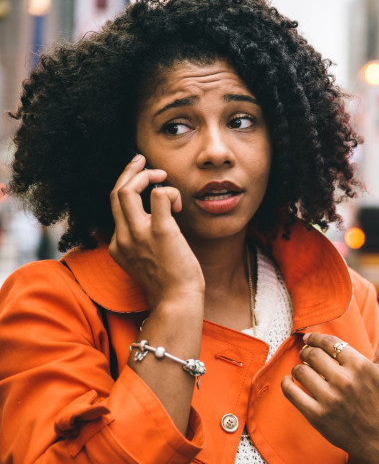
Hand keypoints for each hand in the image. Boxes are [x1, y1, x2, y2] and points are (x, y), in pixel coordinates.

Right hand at [108, 154, 203, 309]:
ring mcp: (139, 234)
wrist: (177, 302)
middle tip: (142, 160)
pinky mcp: (161, 232)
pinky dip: (168, 191)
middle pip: (115, 193)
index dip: (126, 187)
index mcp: (117, 246)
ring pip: (127, 190)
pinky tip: (179, 204)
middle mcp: (123, 238)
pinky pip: (159, 196)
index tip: (138, 176)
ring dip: (145, 175)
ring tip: (161, 174)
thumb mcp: (146, 262)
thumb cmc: (169, 285)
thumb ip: (143, 243)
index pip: (114, 207)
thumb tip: (158, 220)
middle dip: (128, 171)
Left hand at [282, 315, 378, 463]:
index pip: (329, 342)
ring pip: (301, 371)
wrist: (374, 437)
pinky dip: (286, 383)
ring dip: (298, 367)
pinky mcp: (316, 415)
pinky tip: (289, 380)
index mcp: (359, 365)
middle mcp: (344, 381)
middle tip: (305, 353)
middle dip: (306, 351)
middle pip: (312, 354)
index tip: (310, 338)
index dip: (316, 338)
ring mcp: (330, 399)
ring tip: (302, 368)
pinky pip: (292, 392)